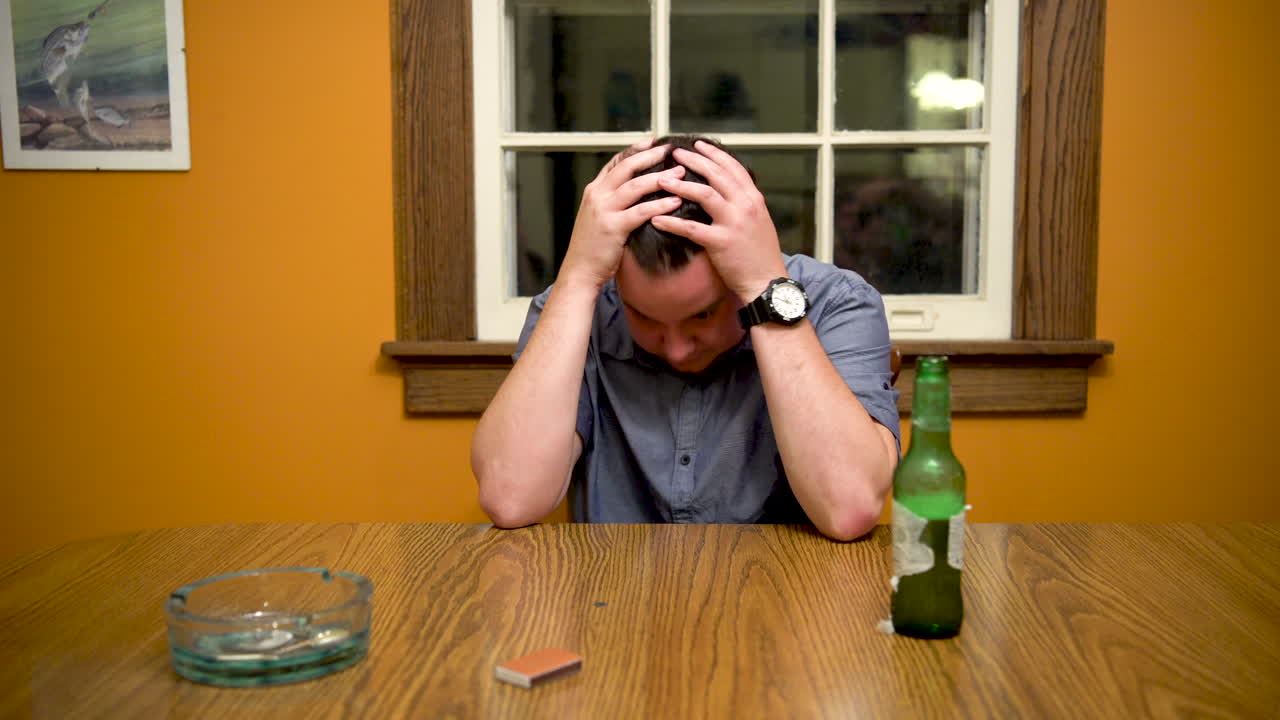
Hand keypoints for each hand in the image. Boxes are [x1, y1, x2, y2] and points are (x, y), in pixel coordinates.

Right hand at [556, 140, 684, 290]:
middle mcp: (597, 195)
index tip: (653, 141)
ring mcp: (604, 210)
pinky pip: (641, 211)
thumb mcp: (598, 216)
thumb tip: (637, 190)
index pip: (616, 161)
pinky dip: (660, 204)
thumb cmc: (593, 247)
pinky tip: (675, 201)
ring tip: (680, 174)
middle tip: (671, 150)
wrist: (579, 271)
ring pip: (635, 186)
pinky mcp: (613, 227)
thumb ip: (613, 201)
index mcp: (594, 190)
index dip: (636, 149)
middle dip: (651, 156)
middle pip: (627, 167)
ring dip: (661, 178)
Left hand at [650, 140, 787, 302]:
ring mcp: (733, 222)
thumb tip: (728, 191)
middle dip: (693, 161)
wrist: (767, 281)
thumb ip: (744, 203)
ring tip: (661, 180)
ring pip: (704, 194)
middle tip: (675, 153)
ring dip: (680, 185)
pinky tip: (656, 219)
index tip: (698, 145)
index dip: (714, 154)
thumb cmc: (760, 254)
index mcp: (753, 198)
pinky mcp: (720, 242)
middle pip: (716, 174)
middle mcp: (745, 205)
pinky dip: (671, 222)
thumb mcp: (759, 221)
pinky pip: (691, 228)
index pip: (733, 167)